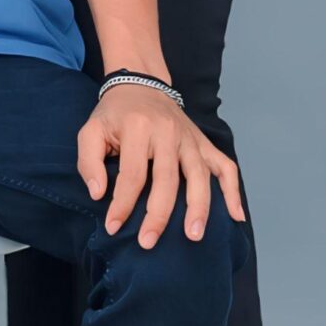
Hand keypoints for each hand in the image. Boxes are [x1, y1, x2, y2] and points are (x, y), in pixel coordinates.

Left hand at [75, 85, 245, 247]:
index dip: (122, 204)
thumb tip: (99, 194)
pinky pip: (225, 166)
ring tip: (194, 235)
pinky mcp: (203, 142)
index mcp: (138, 128)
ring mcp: (190, 137)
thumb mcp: (90, 130)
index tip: (113, 227)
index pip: (132, 174)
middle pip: (168, 179)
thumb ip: (88, 162)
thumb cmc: (114, 114)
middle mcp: (168, 132)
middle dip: (158, 215)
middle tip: (148, 242)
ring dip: (199, 207)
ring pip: (199, 175)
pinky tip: (236, 216)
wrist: (140, 84)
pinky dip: (233, 190)